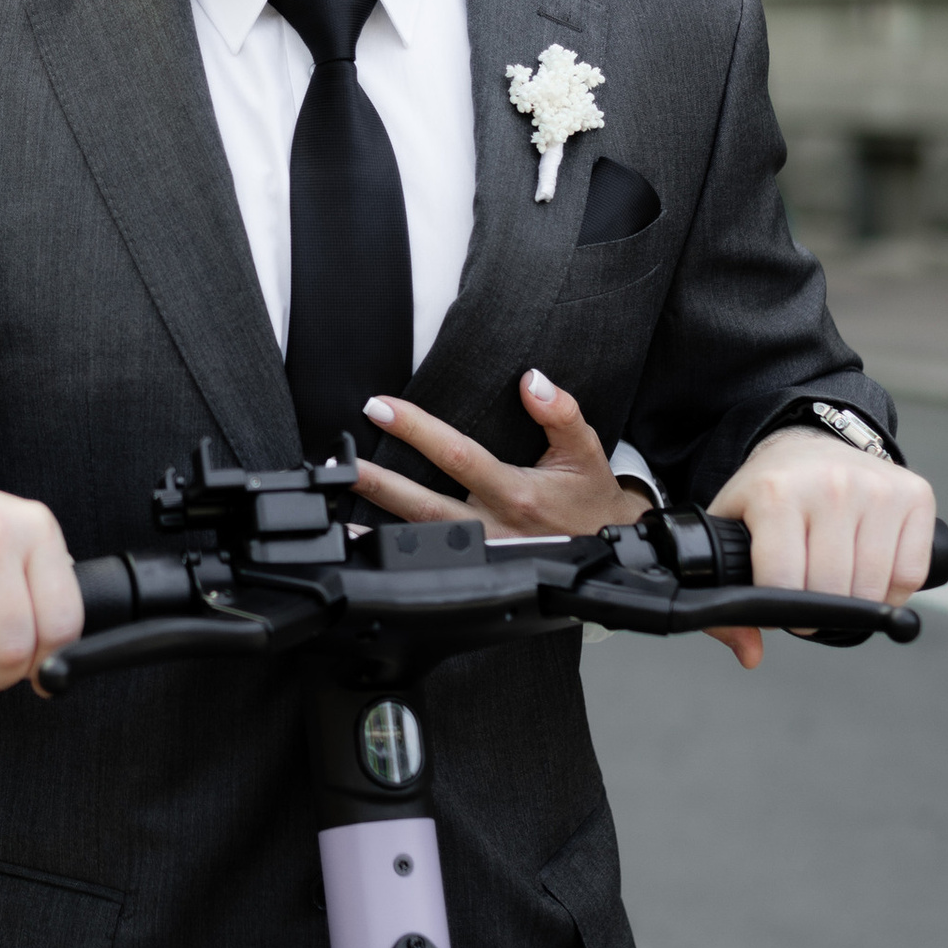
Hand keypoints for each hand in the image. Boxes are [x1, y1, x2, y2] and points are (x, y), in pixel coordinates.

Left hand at [353, 374, 649, 538]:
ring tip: (340, 494)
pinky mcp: (476, 566)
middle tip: (345, 459)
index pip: (458, 456)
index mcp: (517, 494)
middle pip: (426, 504)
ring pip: (421, 535)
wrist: (606, 549)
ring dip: (378, 516)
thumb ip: (561, 413)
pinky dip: (393, 548)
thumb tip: (533, 381)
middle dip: (382, 480)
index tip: (382, 407)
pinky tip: (360, 538)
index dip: (417, 431)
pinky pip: (428, 557)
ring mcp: (482, 552)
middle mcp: (494, 527)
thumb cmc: (590, 498)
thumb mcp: (586, 450)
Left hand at [703, 427, 935, 667]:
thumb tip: (750, 654)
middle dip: (819, 611)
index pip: (783, 581)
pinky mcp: (915, 495)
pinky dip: (894, 592)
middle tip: (811, 601)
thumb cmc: (770, 493)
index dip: (783, 611)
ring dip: (857, 604)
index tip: (783, 610)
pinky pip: (911, 574)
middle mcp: (830, 485)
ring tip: (838, 590)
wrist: (810, 443)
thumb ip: (726, 592)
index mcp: (776, 492)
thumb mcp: (733, 527)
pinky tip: (872, 578)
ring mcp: (877, 488)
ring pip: (874, 586)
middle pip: (832, 589)